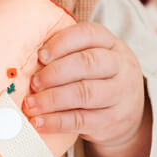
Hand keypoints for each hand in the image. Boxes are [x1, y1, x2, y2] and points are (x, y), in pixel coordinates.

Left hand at [22, 22, 144, 148]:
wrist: (128, 113)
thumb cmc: (99, 79)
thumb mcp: (94, 60)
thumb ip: (69, 54)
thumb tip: (28, 59)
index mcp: (112, 45)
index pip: (90, 34)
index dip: (62, 42)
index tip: (40, 55)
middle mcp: (121, 66)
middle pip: (88, 63)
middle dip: (55, 72)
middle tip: (34, 82)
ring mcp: (120, 94)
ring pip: (85, 93)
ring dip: (52, 99)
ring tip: (31, 104)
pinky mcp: (112, 120)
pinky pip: (81, 120)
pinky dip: (56, 122)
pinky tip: (39, 122)